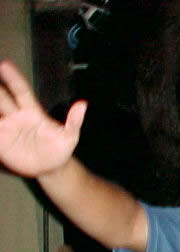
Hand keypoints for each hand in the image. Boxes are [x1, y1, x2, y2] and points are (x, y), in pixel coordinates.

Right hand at [0, 60, 86, 177]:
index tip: (4, 65)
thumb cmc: (60, 149)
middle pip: (1, 98)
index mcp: (32, 112)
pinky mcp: (0, 142)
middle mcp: (16, 117)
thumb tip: (83, 104)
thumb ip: (74, 121)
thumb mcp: (69, 137)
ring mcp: (6, 129)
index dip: (13, 78)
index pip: (21, 91)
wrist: (51, 169)